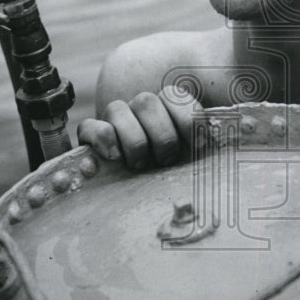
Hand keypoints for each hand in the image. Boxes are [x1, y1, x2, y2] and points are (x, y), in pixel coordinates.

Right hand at [77, 85, 201, 169]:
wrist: (146, 204)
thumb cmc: (176, 180)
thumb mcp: (196, 163)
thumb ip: (206, 146)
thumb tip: (211, 141)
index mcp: (168, 113)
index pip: (174, 96)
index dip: (187, 118)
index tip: (199, 145)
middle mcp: (140, 113)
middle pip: (146, 101)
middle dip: (161, 135)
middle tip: (167, 161)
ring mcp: (114, 123)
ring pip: (117, 109)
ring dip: (134, 139)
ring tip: (140, 164)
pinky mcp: (90, 140)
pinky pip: (89, 126)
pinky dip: (102, 138)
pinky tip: (113, 157)